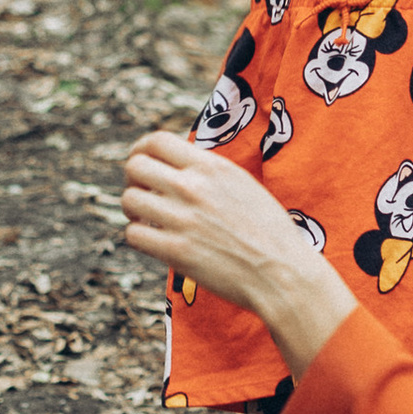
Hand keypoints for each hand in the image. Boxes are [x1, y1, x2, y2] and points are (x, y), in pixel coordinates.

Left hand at [121, 132, 357, 373]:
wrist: (283, 273)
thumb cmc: (268, 232)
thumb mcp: (242, 185)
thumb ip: (208, 172)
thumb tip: (178, 165)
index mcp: (212, 167)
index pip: (157, 140)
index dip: (141, 150)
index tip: (142, 162)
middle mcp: (194, 187)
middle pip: (135, 166)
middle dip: (133, 179)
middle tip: (143, 194)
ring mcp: (183, 219)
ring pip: (129, 199)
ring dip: (133, 209)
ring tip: (146, 219)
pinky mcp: (176, 251)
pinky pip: (134, 234)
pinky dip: (139, 236)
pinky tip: (154, 240)